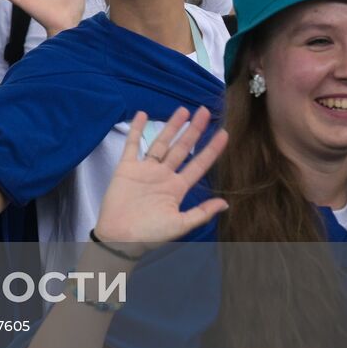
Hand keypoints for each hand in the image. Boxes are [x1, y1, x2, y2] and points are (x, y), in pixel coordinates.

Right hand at [92, 107, 227, 256]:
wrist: (121, 237)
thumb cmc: (151, 234)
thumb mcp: (180, 225)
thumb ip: (201, 212)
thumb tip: (225, 203)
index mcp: (177, 188)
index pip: (198, 164)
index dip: (211, 150)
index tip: (223, 134)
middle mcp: (163, 175)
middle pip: (182, 148)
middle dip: (194, 130)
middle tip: (204, 111)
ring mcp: (145, 170)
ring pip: (161, 143)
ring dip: (171, 126)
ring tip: (182, 110)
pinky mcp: (127, 168)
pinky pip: (133, 145)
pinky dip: (137, 130)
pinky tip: (142, 115)